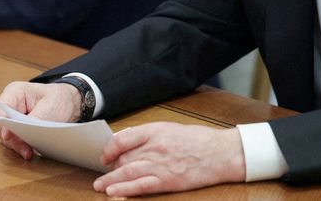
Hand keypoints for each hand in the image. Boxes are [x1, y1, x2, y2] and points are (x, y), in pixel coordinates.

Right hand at [0, 81, 82, 159]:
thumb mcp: (50, 108)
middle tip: (25, 149)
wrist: (69, 103)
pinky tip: (30, 151)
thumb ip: (35, 119)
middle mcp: (11, 105)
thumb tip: (21, 132)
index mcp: (15, 92)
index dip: (3, 122)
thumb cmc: (59, 99)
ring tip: (28, 152)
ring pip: (7, 135)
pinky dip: (21, 146)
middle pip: (2, 124)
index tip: (8, 135)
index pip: (1, 108)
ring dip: (17, 144)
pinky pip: (15, 139)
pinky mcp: (17, 128)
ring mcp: (13, 117)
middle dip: (12, 138)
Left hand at [93, 123, 245, 196]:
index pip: (122, 138)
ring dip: (111, 180)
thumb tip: (126, 140)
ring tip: (100, 185)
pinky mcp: (168, 181)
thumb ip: (148, 134)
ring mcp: (161, 165)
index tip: (105, 155)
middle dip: (111, 166)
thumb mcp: (170, 128)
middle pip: (124, 157)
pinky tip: (114, 192)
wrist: (221, 153)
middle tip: (103, 172)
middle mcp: (156, 147)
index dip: (109, 148)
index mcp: (156, 131)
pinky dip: (125, 189)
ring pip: (128, 172)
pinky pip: (141, 186)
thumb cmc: (198, 140)